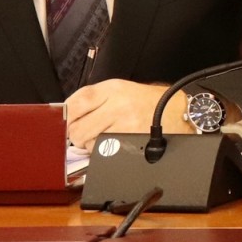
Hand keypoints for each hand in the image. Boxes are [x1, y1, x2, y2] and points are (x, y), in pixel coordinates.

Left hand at [64, 79, 187, 148]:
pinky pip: (103, 152)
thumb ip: (92, 99)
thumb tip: (66, 115)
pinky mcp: (131, 142)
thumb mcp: (119, 89)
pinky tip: (113, 144)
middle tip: (86, 132)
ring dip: (91, 144)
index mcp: (111, 89)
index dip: (65, 117)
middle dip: (77, 134)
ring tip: (105, 136)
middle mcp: (117, 105)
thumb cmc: (146, 101)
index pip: (74, 104)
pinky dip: (103, 152)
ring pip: (88, 143)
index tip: (66, 122)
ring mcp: (125, 125)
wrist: (176, 111)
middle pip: (77, 129)